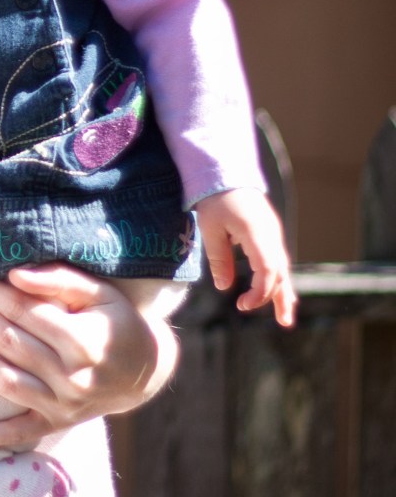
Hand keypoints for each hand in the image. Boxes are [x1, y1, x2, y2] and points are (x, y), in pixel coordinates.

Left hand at [0, 265, 175, 449]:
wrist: (143, 372)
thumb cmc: (116, 322)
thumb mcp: (100, 293)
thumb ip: (59, 280)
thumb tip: (14, 274)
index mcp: (83, 340)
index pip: (25, 312)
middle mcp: (72, 376)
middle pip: (10, 343)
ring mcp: (62, 404)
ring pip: (5, 382)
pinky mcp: (55, 423)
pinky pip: (17, 432)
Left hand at [195, 188, 295, 327]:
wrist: (226, 173)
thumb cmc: (214, 199)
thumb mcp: (210, 229)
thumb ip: (219, 258)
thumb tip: (225, 287)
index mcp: (257, 233)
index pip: (267, 270)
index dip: (260, 292)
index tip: (242, 305)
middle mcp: (271, 235)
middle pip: (280, 272)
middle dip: (278, 298)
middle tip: (281, 323)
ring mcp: (274, 234)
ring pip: (283, 268)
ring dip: (285, 293)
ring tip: (287, 319)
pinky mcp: (270, 234)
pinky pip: (278, 261)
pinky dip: (279, 280)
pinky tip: (282, 296)